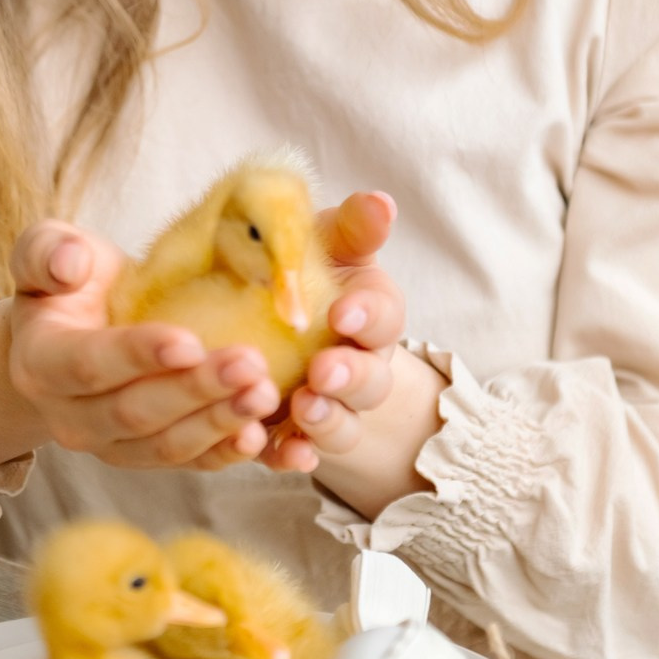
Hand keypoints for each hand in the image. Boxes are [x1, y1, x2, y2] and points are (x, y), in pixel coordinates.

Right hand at [8, 220, 281, 470]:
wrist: (72, 332)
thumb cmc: (69, 282)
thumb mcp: (46, 250)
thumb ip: (47, 250)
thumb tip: (68, 265)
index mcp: (40, 363)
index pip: (89, 364)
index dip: (138, 355)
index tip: (191, 341)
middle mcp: (69, 417)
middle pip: (134, 413)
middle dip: (196, 390)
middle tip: (251, 364)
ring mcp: (109, 446)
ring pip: (165, 446)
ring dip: (219, 423)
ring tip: (266, 395)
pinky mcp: (147, 457)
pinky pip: (188, 465)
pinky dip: (225, 455)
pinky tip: (260, 438)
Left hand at [263, 190, 404, 474]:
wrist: (274, 325)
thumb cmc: (306, 273)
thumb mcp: (326, 243)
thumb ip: (351, 227)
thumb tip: (381, 201)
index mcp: (369, 312)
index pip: (383, 314)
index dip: (367, 315)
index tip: (343, 311)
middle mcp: (360, 365)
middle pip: (369, 379)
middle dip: (350, 376)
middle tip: (322, 372)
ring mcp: (331, 406)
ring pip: (342, 423)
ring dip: (326, 420)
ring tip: (303, 410)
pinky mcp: (296, 437)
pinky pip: (300, 454)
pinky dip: (294, 457)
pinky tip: (282, 455)